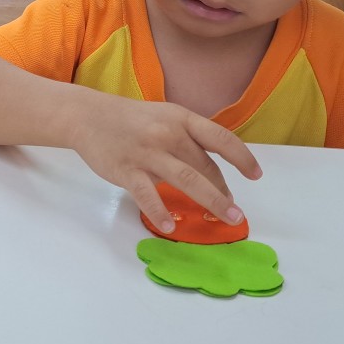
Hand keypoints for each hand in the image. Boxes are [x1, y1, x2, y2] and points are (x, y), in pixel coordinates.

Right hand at [69, 93, 261, 235]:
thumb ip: (186, 139)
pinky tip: (170, 226)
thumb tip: (210, 172)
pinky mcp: (127, 170)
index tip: (256, 174)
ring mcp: (148, 152)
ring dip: (212, 202)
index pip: (220, 137)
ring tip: (227, 219)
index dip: (242, 157)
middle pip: (205, 167)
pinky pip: (148, 195)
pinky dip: (160, 212)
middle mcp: (168, 134)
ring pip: (188, 180)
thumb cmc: (130, 120)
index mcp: (181, 119)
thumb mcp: (164, 117)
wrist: (88, 116)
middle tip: (234, 213)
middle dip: (224, 192)